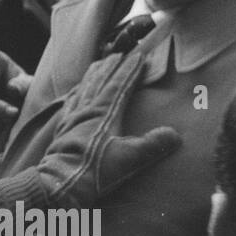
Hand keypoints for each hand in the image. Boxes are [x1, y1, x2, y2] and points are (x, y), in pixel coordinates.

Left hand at [0, 47, 181, 212]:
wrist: (59, 183)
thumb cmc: (94, 171)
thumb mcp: (129, 159)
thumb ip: (153, 145)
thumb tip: (176, 135)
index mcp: (104, 112)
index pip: (120, 84)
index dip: (130, 69)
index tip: (139, 54)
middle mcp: (87, 109)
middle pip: (100, 80)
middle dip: (112, 65)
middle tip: (120, 52)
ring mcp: (72, 117)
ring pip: (85, 87)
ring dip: (94, 74)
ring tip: (100, 63)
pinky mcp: (62, 128)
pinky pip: (71, 102)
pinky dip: (77, 91)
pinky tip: (76, 91)